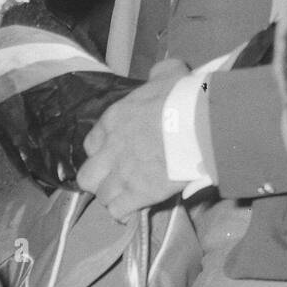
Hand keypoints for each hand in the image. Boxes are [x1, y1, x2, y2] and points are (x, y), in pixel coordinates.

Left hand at [77, 59, 188, 220]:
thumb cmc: (184, 97)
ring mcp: (122, 174)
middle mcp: (111, 149)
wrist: (199, 124)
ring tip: (130, 197)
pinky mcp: (139, 194)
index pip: (91, 144)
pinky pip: (118, 211)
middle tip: (118, 179)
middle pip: (87, 175)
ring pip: (101, 196)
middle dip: (100, 179)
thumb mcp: (168, 73)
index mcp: (114, 120)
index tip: (116, 154)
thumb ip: (157, 75)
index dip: (103, 151)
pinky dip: (124, 213)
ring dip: (114, 197)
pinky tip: (135, 210)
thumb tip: (158, 75)